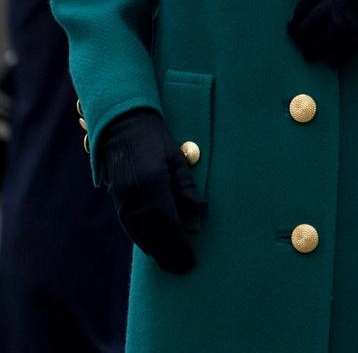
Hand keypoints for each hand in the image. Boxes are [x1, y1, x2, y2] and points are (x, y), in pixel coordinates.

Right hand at [100, 108, 205, 273]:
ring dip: (157, 252)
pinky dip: (144, 241)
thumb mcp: (177, 160)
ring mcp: (124, 202)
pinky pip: (131, 229)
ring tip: (171, 262)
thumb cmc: (156, 140)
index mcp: (154, 187)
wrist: (123, 127)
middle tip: (183, 269)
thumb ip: (188, 190)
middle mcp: (136, 199)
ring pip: (141, 237)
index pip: (170, 227)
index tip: (191, 262)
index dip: (180, 247)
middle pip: (155, 238)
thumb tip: (199, 217)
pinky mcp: (118, 202)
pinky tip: (154, 246)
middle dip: (170, 256)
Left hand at [288, 0, 357, 66]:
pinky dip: (335, 58)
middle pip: (311, 21)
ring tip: (310, 57)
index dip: (297, 17)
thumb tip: (322, 1)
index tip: (293, 26)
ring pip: (325, 37)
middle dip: (302, 38)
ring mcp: (355, 11)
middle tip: (300, 46)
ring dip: (315, 51)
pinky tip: (331, 63)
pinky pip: (346, 47)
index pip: (306, 0)